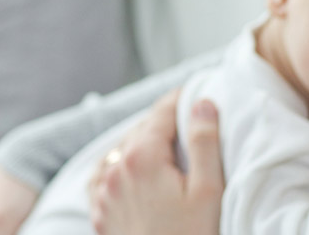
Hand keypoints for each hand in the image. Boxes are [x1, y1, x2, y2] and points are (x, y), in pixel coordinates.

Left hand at [87, 89, 224, 234]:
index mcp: (142, 158)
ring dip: (139, 141)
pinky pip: (101, 177)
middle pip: (139, 129)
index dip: (180, 99)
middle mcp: (115, 171)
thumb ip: (203, 143)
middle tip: (185, 116)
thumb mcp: (208, 190)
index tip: (195, 92)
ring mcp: (103, 194)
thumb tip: (201, 104)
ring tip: (162, 141)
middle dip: (162, 121)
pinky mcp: (100, 214)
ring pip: (118, 151)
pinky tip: (127, 168)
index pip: (161, 113)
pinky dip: (115, 165)